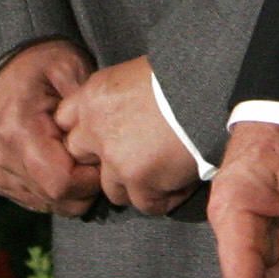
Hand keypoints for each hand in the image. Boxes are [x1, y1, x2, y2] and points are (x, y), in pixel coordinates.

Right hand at [0, 38, 100, 216]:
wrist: (4, 74)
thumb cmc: (41, 67)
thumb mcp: (66, 66)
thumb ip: (84, 99)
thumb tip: (106, 130)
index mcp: (19, 130)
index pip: (61, 182)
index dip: (92, 177)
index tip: (107, 153)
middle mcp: (4, 157)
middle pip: (58, 198)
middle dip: (87, 186)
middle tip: (100, 156)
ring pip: (50, 205)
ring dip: (75, 191)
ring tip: (82, 157)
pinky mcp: (1, 183)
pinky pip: (40, 203)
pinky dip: (61, 192)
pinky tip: (67, 164)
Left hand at [52, 55, 199, 215]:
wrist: (214, 87)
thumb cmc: (186, 72)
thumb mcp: (141, 73)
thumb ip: (121, 97)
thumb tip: (125, 114)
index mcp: (95, 95)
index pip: (64, 120)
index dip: (85, 130)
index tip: (104, 134)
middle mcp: (96, 128)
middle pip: (81, 157)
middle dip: (103, 160)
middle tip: (133, 156)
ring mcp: (116, 159)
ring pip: (112, 189)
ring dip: (135, 184)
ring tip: (165, 172)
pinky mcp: (141, 182)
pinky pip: (147, 204)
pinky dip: (165, 198)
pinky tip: (184, 183)